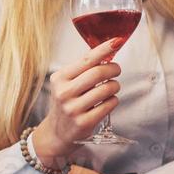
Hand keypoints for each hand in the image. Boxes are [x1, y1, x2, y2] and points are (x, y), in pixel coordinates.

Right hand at [29, 38, 122, 165]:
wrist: (57, 131)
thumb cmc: (67, 101)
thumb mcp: (67, 83)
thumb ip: (83, 69)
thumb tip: (107, 51)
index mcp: (60, 78)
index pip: (86, 59)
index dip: (104, 49)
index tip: (117, 41)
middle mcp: (64, 92)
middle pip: (98, 73)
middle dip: (113, 69)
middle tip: (116, 70)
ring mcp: (73, 109)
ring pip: (106, 89)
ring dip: (115, 86)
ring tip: (111, 87)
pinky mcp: (84, 123)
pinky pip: (109, 105)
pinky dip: (113, 100)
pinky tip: (108, 101)